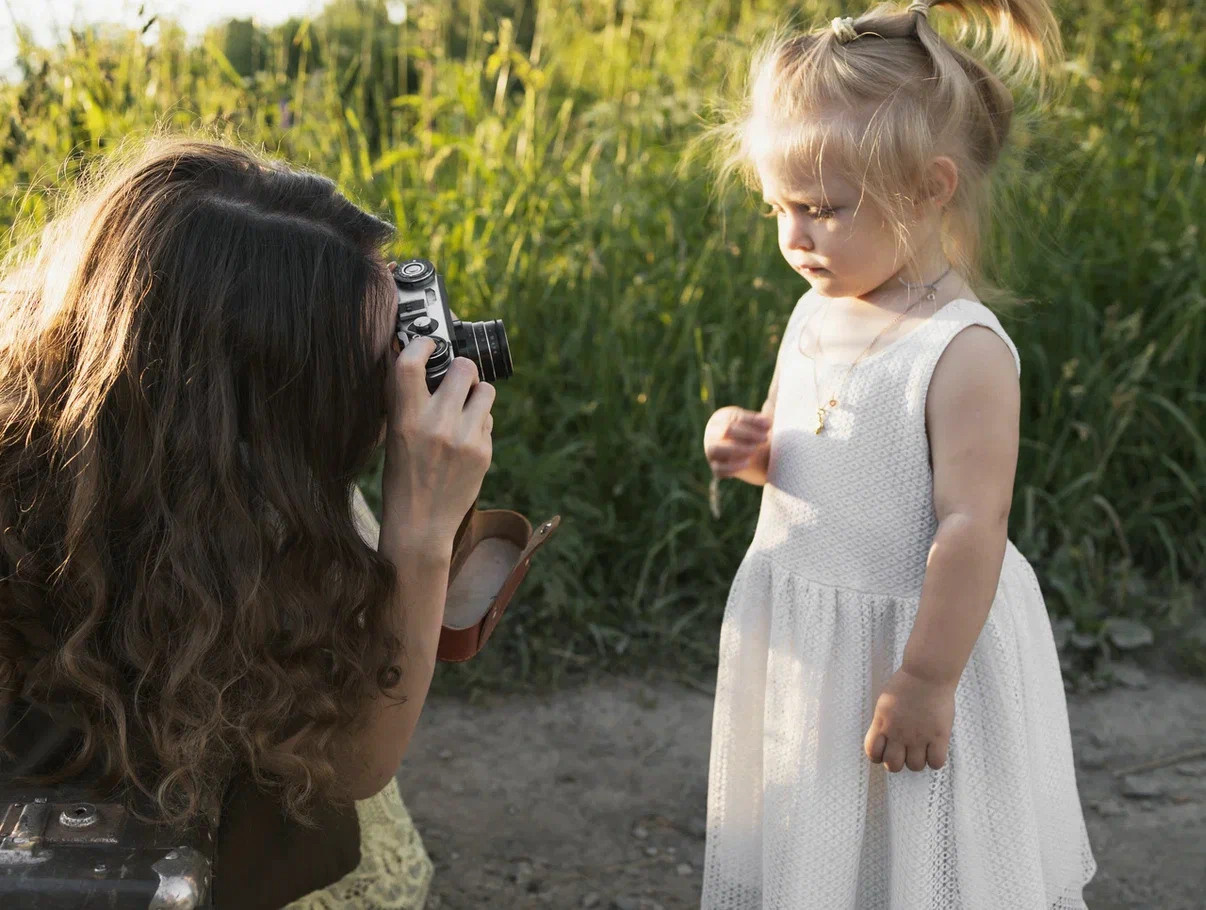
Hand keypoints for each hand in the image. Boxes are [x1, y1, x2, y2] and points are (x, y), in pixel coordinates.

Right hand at [380, 336, 494, 553]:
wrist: (421, 523)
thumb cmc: (402, 476)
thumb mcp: (394, 435)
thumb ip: (406, 399)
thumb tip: (415, 358)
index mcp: (406, 419)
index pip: (410, 363)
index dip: (422, 344)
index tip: (427, 343)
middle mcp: (437, 425)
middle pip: (463, 368)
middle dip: (461, 369)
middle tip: (455, 379)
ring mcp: (465, 438)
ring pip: (485, 390)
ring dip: (476, 392)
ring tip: (464, 407)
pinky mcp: (484, 451)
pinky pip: (488, 418)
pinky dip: (479, 422)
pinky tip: (465, 439)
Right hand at [703, 406, 770, 477]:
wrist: (749, 455)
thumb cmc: (752, 434)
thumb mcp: (756, 423)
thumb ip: (761, 418)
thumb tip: (768, 409)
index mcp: (721, 418)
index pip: (735, 418)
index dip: (752, 421)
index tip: (769, 425)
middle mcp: (712, 433)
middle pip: (726, 431)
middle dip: (747, 434)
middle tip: (765, 439)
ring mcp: (711, 451)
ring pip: (716, 449)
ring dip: (736, 449)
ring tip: (754, 451)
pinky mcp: (715, 468)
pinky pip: (719, 469)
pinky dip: (731, 467)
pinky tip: (747, 463)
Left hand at [863, 667, 955, 772]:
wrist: (927, 674)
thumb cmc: (906, 684)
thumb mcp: (885, 703)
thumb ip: (883, 722)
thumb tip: (884, 739)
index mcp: (882, 723)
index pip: (872, 753)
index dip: (878, 756)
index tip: (886, 750)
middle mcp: (898, 733)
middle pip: (893, 765)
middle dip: (897, 762)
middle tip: (904, 752)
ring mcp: (919, 736)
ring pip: (915, 766)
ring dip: (917, 761)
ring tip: (921, 749)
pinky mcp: (938, 736)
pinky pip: (936, 762)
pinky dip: (935, 760)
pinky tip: (935, 749)